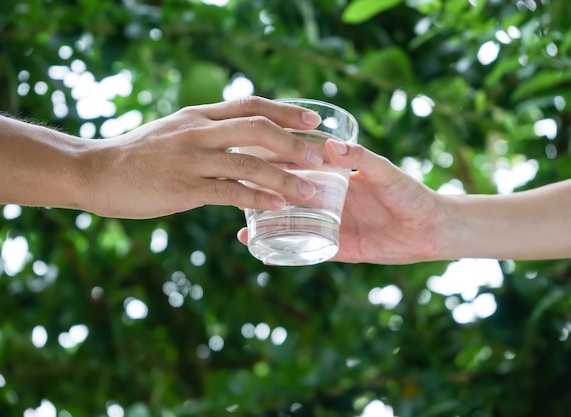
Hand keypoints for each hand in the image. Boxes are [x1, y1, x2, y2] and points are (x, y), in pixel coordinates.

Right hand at [87, 96, 322, 217]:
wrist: (96, 172)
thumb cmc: (137, 156)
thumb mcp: (174, 132)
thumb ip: (205, 134)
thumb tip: (239, 144)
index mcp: (198, 116)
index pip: (250, 105)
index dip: (285, 110)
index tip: (313, 119)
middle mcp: (198, 132)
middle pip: (257, 128)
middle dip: (294, 142)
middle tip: (320, 157)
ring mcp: (191, 159)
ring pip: (249, 162)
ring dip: (284, 177)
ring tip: (309, 191)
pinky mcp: (183, 188)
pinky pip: (229, 192)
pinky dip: (258, 198)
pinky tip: (278, 206)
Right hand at [237, 141, 444, 263]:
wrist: (431, 229)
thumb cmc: (410, 193)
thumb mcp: (385, 172)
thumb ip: (362, 159)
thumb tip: (332, 144)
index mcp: (336, 178)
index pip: (299, 167)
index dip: (277, 161)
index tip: (252, 154)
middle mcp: (327, 201)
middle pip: (288, 195)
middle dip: (263, 193)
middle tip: (236, 189)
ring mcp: (329, 225)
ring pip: (290, 224)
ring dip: (266, 224)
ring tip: (238, 222)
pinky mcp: (336, 249)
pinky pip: (305, 251)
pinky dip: (283, 253)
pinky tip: (262, 253)